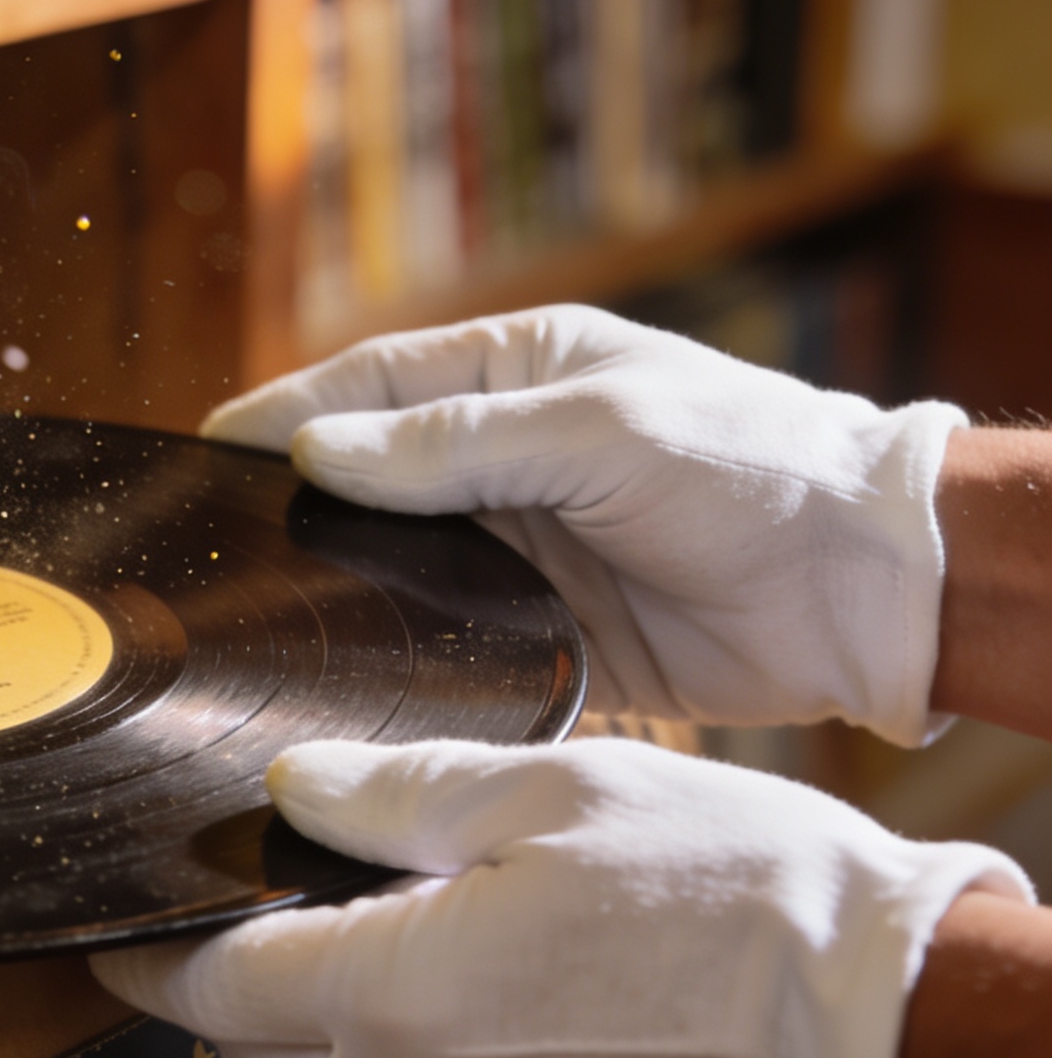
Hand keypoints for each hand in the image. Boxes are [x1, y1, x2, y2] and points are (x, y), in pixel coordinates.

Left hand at [90, 738, 1030, 1057]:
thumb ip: (395, 794)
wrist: (886, 1052)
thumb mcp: (555, 794)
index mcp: (388, 999)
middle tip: (254, 926)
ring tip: (378, 960)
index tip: (120, 936)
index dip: (155, 956)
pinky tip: (473, 1031)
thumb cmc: (736, 904)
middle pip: (257, 1052)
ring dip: (326, 1042)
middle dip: (235, 993)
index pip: (207, 987)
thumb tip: (287, 792)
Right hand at [206, 305, 967, 744]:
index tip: (199, 454)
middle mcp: (503, 460)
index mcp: (516, 376)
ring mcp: (516, 551)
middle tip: (201, 552)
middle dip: (288, 511)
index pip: (368, 385)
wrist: (858, 590)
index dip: (280, 416)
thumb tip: (314, 453)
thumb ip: (452, 444)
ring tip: (248, 621)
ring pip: (391, 568)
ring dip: (335, 591)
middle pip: (362, 481)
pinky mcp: (537, 635)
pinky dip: (393, 661)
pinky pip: (441, 646)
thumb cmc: (746, 470)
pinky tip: (337, 682)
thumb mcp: (595, 431)